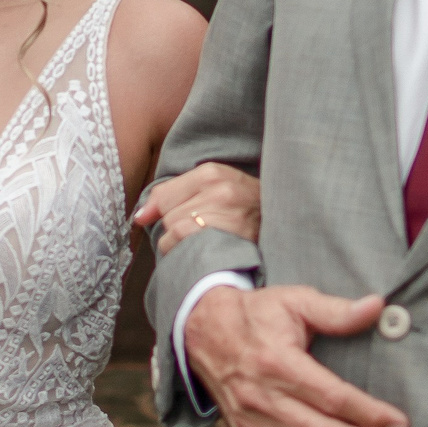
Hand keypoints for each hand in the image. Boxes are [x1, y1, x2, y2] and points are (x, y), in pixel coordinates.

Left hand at [134, 163, 261, 249]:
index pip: (162, 196)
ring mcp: (228, 212)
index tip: (173, 221)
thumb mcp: (214, 189)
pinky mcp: (233, 236)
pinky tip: (205, 253)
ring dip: (181, 245)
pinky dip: (189, 254)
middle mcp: (220, 188)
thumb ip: (173, 195)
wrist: (287, 220)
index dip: (161, 212)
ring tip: (202, 244)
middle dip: (175, 228)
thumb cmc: (244, 208)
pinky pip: (189, 245)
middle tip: (199, 233)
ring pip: (174, 232)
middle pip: (167, 215)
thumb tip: (139, 217)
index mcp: (212, 172)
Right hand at [184, 285, 405, 426]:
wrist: (203, 333)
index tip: (399, 422)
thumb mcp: (295, 301)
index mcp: (277, 363)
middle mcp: (262, 399)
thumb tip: (377, 307)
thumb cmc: (256, 315)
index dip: (370, 414)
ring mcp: (252, 424)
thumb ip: (336, 310)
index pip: (332, 398)